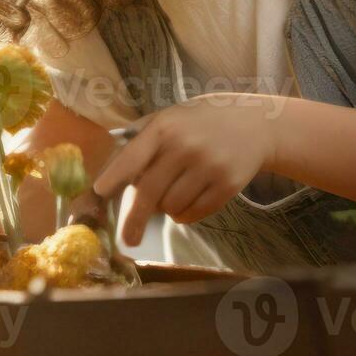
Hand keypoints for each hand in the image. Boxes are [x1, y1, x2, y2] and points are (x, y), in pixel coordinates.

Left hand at [91, 93, 281, 246]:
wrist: (256, 124)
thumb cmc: (202, 121)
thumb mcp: (171, 116)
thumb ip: (141, 137)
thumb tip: (109, 168)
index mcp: (165, 127)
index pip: (132, 157)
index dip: (114, 177)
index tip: (100, 193)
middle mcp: (185, 146)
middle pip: (149, 193)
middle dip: (134, 219)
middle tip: (128, 239)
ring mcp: (208, 166)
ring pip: (170, 207)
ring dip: (166, 208)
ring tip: (176, 191)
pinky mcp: (227, 185)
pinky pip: (193, 214)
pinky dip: (185, 214)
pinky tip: (191, 198)